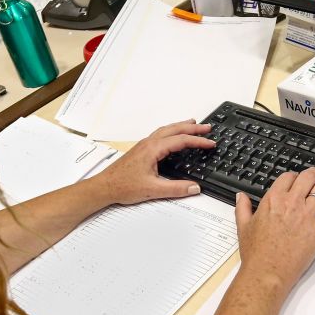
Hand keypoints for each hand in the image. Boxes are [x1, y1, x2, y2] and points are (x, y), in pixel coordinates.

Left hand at [94, 119, 214, 205]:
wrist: (104, 187)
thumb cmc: (122, 186)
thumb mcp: (153, 189)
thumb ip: (176, 189)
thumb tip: (194, 188)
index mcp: (153, 149)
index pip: (181, 140)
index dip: (198, 141)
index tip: (210, 143)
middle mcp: (148, 143)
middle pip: (174, 129)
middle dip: (192, 127)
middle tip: (207, 127)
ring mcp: (143, 146)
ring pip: (166, 130)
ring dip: (181, 127)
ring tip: (192, 125)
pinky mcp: (140, 151)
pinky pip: (159, 136)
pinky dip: (170, 133)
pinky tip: (172, 139)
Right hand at [235, 167, 314, 295]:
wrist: (266, 272)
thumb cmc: (254, 253)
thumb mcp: (243, 227)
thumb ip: (242, 208)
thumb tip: (241, 196)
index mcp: (272, 201)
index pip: (287, 177)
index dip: (293, 176)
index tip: (295, 178)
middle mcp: (292, 204)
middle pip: (308, 177)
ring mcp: (307, 216)